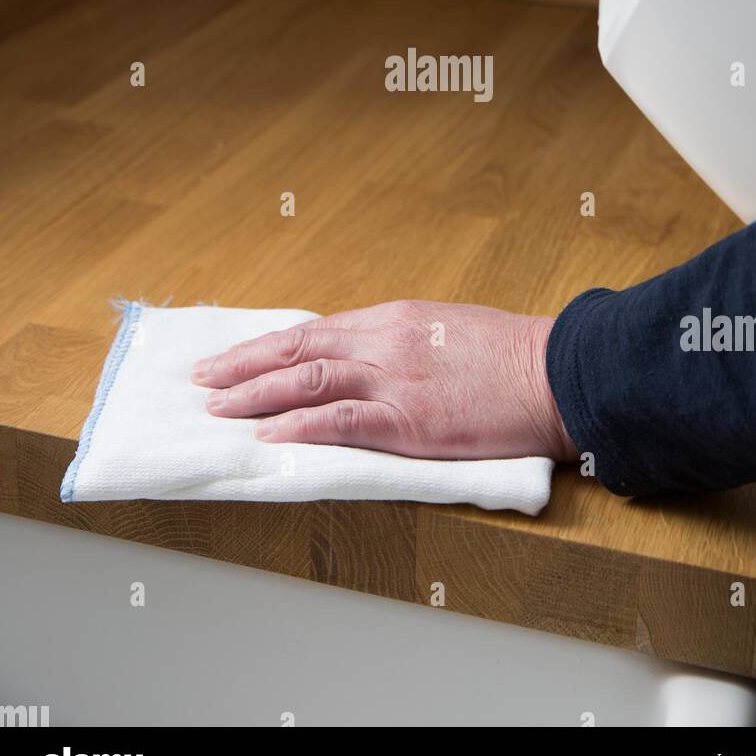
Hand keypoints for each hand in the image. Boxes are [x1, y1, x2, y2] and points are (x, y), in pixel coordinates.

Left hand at [192, 300, 576, 461]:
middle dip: (243, 367)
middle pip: (296, 350)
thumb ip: (398, 341)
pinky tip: (270, 436)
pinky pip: (342, 422)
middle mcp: (383, 343)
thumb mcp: (443, 329)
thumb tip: (359, 357)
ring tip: (217, 409)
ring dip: (255, 395)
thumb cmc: (507, 355)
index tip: (230, 359)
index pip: (312, 331)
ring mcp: (395, 381)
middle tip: (202, 381)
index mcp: (391, 319)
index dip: (264, 348)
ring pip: (307, 381)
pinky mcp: (411, 422)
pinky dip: (300, 427)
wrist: (554, 372)